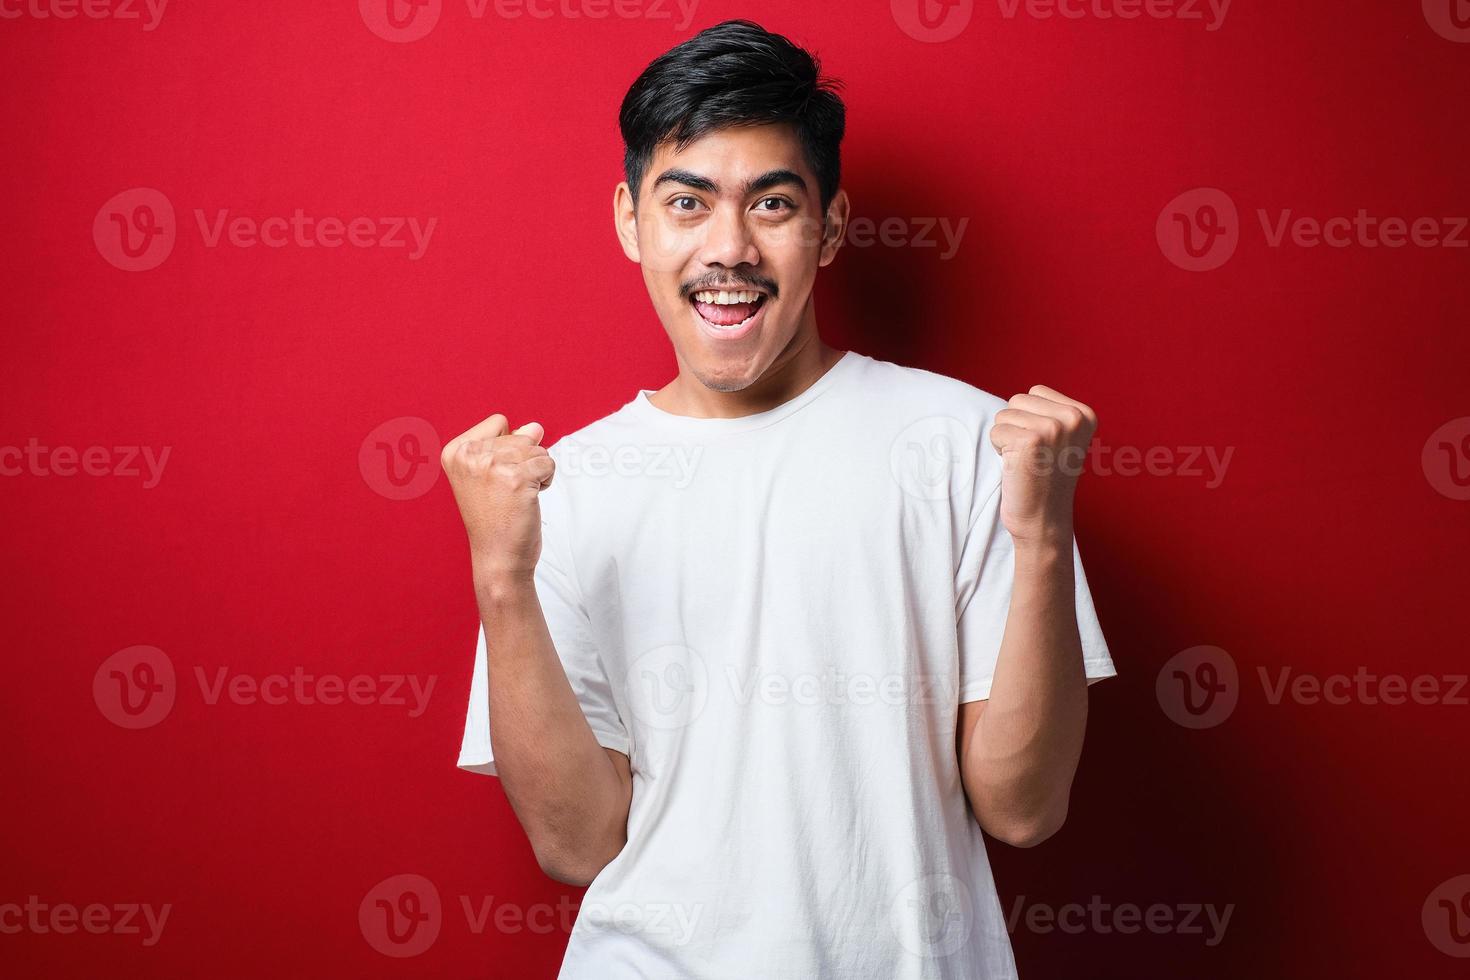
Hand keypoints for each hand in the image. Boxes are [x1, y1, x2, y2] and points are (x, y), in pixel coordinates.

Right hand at [440, 414, 555, 583]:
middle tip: (506, 492)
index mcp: (456, 451)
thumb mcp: (492, 473)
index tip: (493, 477)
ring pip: (537, 447)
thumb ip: (510, 443)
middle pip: (521, 434)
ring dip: (536, 471)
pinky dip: (546, 480)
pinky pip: (548, 463)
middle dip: (524, 461)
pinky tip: (528, 500)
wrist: (498, 557)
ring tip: (517, 496)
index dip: (508, 447)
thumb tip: (535, 426)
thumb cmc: (495, 518)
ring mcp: (492, 466)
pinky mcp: (516, 478)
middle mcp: (469, 455)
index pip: (499, 422)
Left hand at [989, 385, 1097, 547]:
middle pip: (1017, 400)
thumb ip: (1050, 412)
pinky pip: (995, 432)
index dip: (1029, 418)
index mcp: (1084, 414)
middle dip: (1016, 427)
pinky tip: (1017, 467)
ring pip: (1004, 414)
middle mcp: (1073, 418)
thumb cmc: (1045, 478)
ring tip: (1026, 461)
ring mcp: (1053, 429)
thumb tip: (1029, 393)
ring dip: (1006, 439)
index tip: (1044, 446)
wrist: (1044, 519)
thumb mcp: (1060, 438)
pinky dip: (999, 450)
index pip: (1035, 392)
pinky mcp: (1030, 442)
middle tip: (1033, 456)